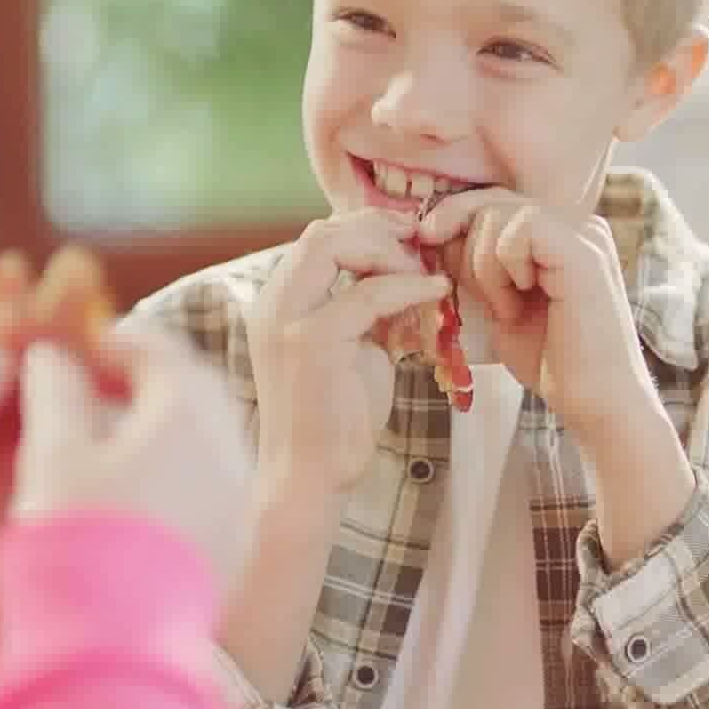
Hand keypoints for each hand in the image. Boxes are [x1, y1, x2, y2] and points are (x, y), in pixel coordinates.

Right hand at [13, 330, 253, 587]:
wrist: (116, 642)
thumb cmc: (80, 537)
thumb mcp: (53, 451)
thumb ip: (54, 390)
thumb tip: (52, 356)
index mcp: (187, 409)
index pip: (155, 347)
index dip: (109, 340)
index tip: (71, 349)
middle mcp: (228, 446)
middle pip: (188, 387)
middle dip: (138, 378)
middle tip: (88, 386)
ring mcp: (237, 496)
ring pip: (202, 436)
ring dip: (158, 424)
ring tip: (102, 440)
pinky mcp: (233, 541)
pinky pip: (208, 482)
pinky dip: (175, 468)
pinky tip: (131, 492)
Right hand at [246, 209, 451, 496]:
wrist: (309, 478)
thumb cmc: (334, 419)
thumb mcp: (352, 348)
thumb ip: (365, 309)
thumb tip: (403, 278)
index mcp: (277, 303)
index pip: (317, 239)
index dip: (366, 230)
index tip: (409, 242)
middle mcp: (272, 303)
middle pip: (321, 232)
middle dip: (377, 230)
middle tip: (421, 246)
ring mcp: (286, 320)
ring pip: (333, 245)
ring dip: (389, 253)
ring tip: (425, 274)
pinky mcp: (311, 342)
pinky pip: (366, 293)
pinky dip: (407, 286)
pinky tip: (436, 293)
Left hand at [417, 189, 654, 441]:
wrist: (593, 403)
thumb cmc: (548, 359)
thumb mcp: (498, 300)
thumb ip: (474, 262)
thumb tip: (432, 230)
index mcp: (561, 231)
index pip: (495, 199)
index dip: (454, 215)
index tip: (426, 240)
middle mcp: (577, 223)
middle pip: (492, 199)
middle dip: (464, 244)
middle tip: (486, 297)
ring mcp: (584, 232)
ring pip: (498, 213)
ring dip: (485, 267)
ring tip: (510, 306)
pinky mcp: (583, 250)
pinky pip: (519, 230)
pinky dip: (504, 267)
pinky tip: (523, 300)